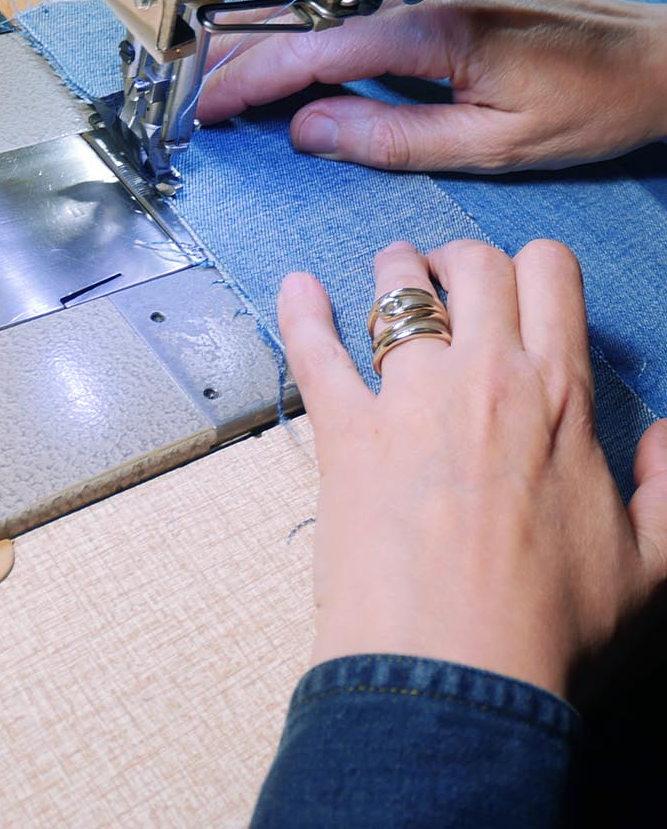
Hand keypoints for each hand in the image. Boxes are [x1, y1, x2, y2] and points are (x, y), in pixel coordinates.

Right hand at [197, 0, 666, 172]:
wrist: (666, 59)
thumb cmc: (599, 104)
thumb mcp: (493, 146)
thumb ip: (393, 138)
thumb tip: (312, 132)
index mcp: (434, 30)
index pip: (313, 53)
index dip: (251, 81)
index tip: (210, 108)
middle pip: (307, 23)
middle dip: (242, 59)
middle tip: (198, 96)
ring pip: (330, 15)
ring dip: (275, 48)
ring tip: (230, 84)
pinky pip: (362, 13)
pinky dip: (317, 39)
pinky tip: (299, 63)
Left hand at [283, 240, 666, 695]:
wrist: (458, 668)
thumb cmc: (553, 625)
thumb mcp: (652, 564)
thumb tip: (664, 438)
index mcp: (560, 395)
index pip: (551, 274)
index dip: (536, 266)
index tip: (519, 286)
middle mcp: (484, 376)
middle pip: (474, 265)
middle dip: (463, 260)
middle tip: (449, 279)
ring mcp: (406, 396)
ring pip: (396, 290)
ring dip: (394, 271)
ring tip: (390, 274)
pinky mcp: (342, 429)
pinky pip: (313, 348)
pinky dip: (300, 309)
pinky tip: (297, 286)